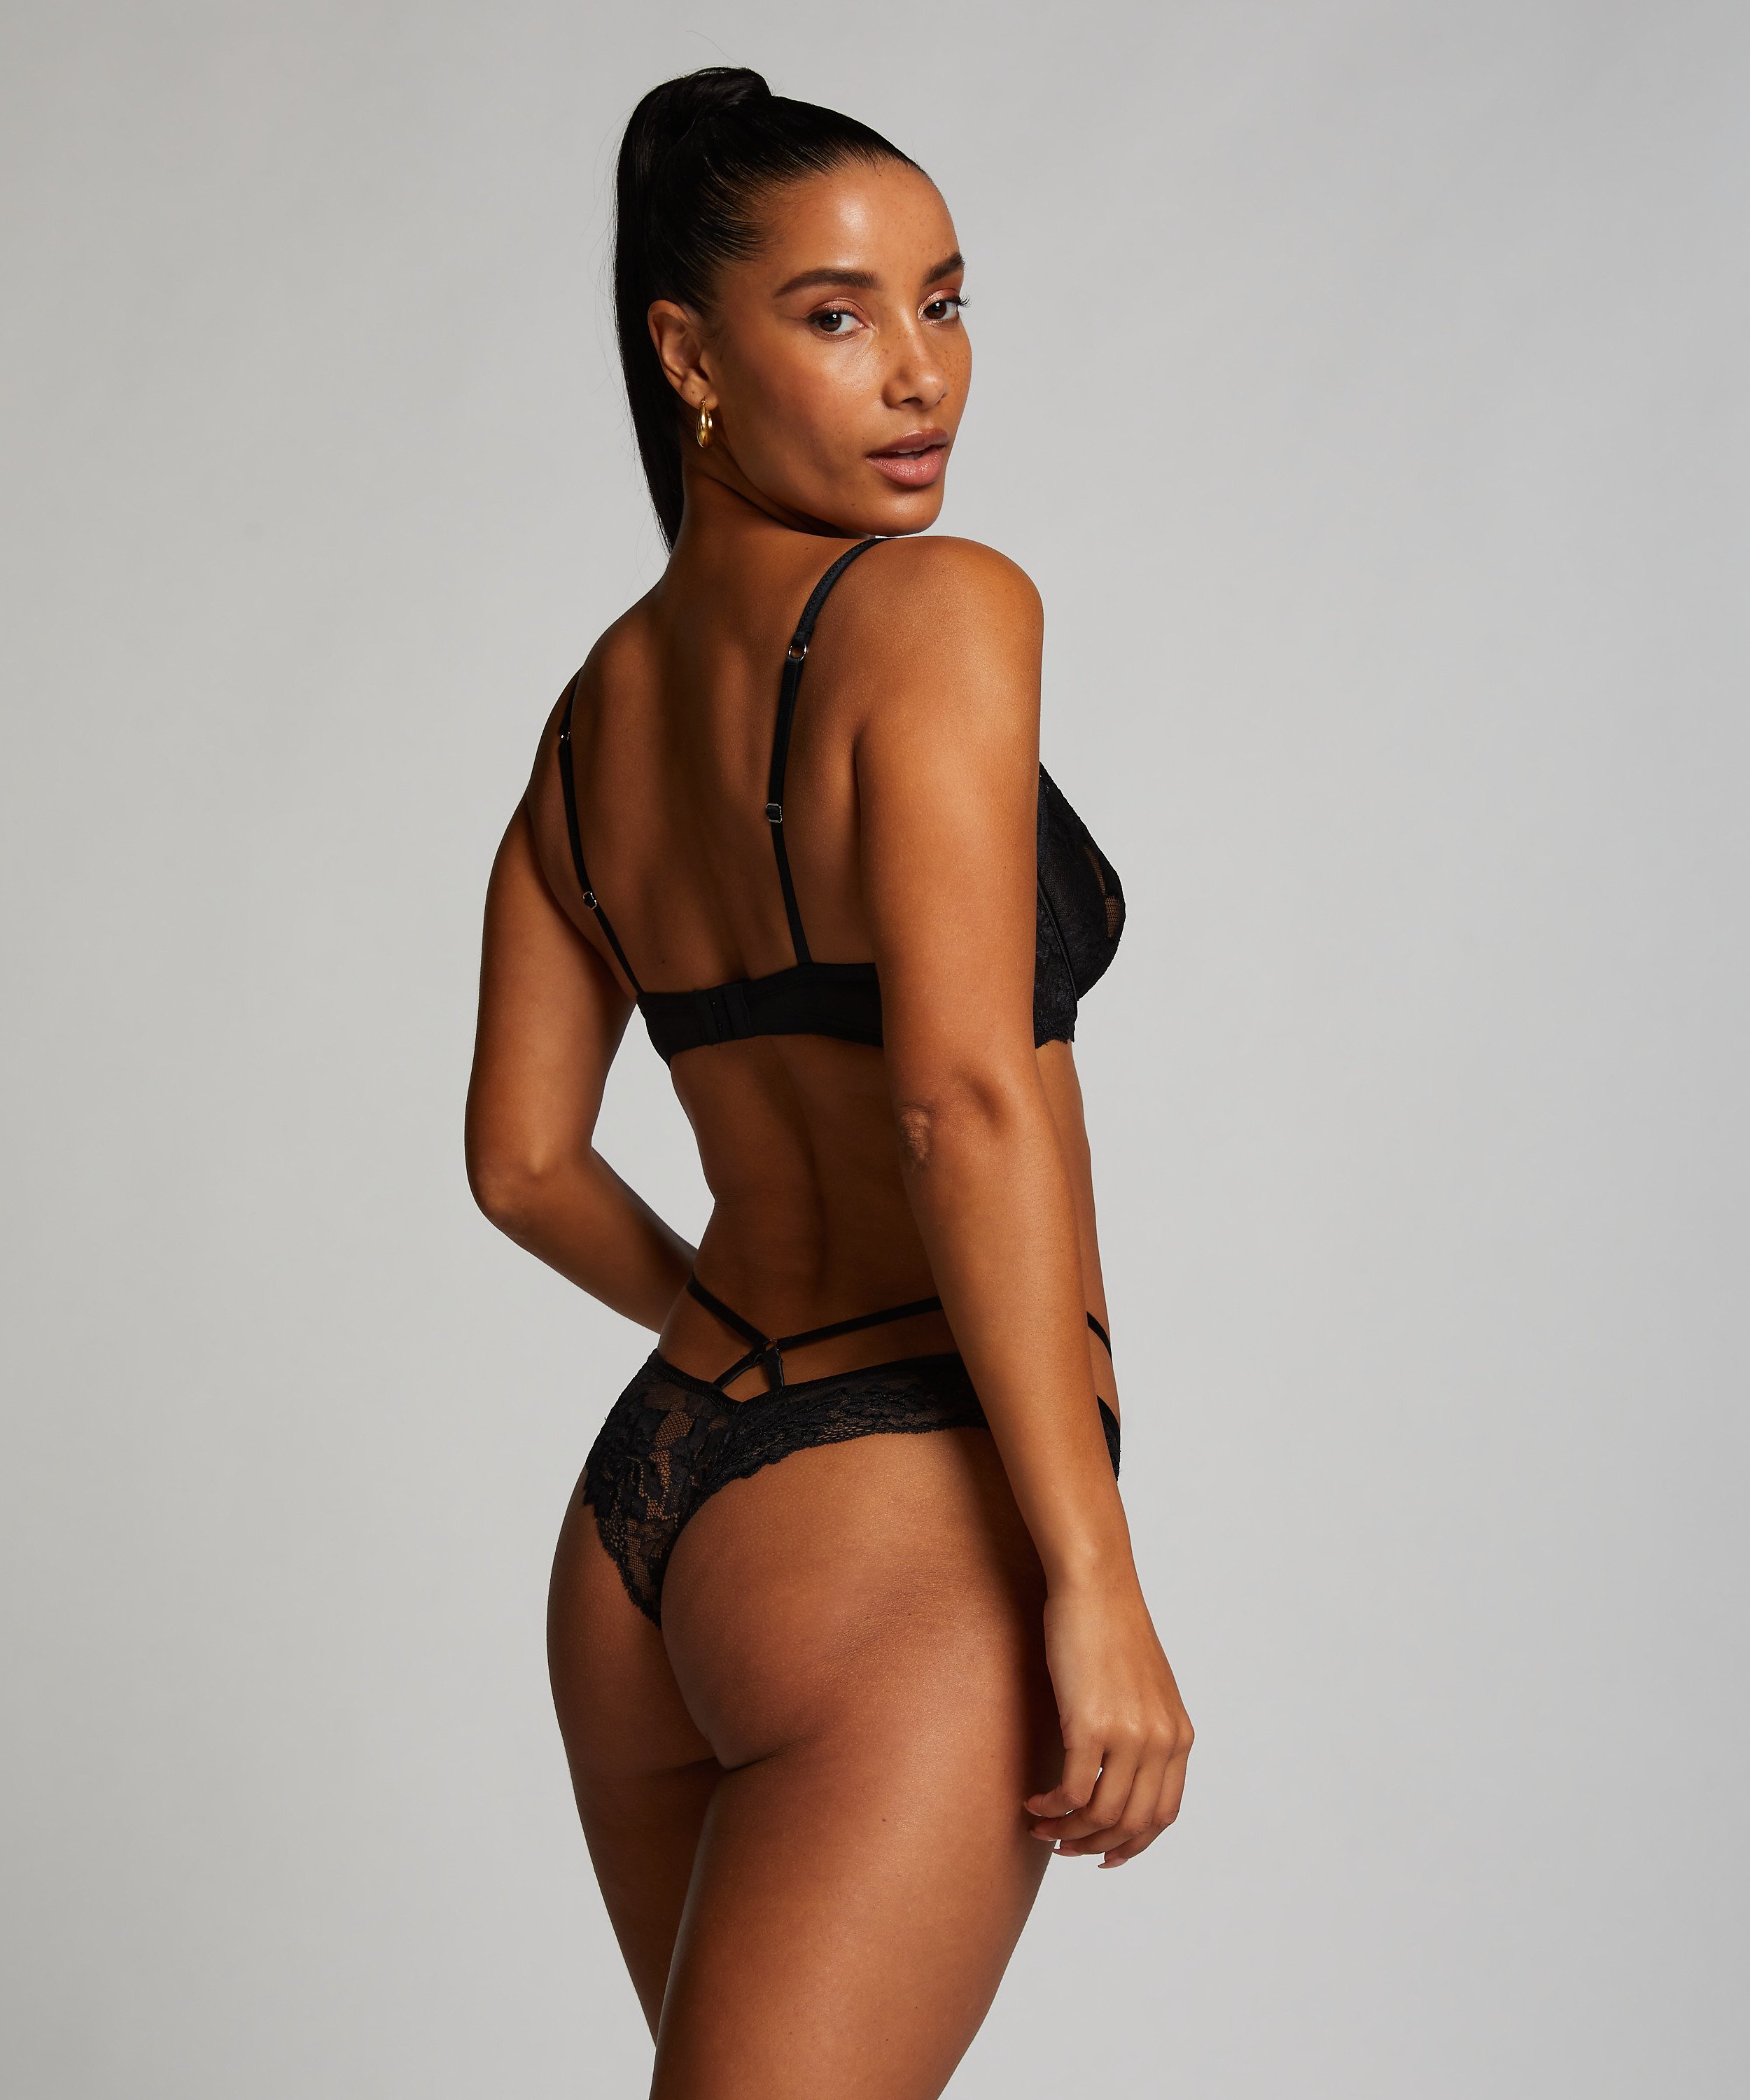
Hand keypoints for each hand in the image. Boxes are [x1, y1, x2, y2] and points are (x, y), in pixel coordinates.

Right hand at [1024, 1571, 1192, 1866]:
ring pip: (1101, 1815)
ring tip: (1041, 1826)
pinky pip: (1072, 1791)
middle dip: (1094, 1845)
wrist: (1096, 1586)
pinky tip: (1033, 1801)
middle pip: (1132, 1824)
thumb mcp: (1147, 1688)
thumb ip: (1146, 1730)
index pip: (1163, 1814)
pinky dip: (1051, 1807)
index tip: (1104, 1855)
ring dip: (1067, 1832)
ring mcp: (1129, 1736)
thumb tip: (1121, 1770)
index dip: (1133, 1845)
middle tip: (1061, 1845)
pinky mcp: (1091, 1726)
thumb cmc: (1111, 1627)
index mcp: (1178, 1735)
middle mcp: (1161, 1741)